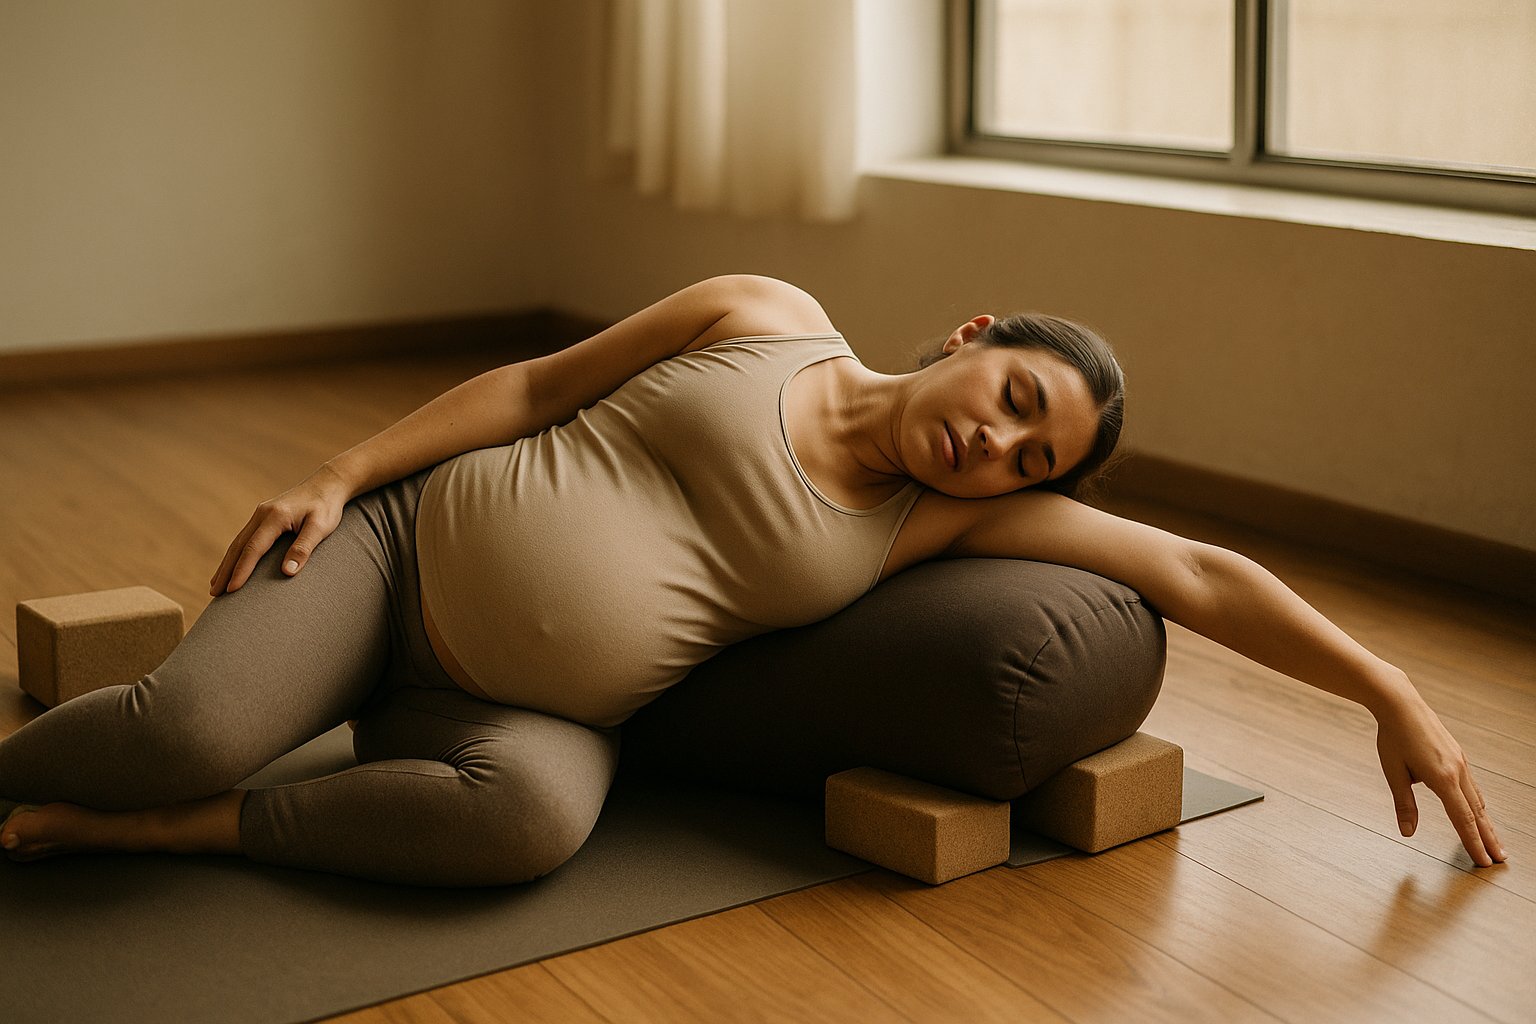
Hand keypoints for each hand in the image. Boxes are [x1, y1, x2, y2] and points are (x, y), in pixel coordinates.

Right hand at [209, 465, 351, 595]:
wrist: (328, 483)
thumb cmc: (327, 507)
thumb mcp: (321, 527)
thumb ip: (304, 548)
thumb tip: (287, 572)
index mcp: (275, 516)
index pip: (253, 548)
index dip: (242, 570)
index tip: (232, 590)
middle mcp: (262, 514)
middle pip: (238, 546)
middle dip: (226, 571)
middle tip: (215, 594)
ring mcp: (260, 514)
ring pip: (238, 542)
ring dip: (226, 564)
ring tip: (216, 586)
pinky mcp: (263, 516)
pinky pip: (244, 538)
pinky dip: (235, 554)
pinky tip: (230, 566)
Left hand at [1374, 693, 1505, 867]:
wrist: (1400, 703)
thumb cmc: (1393, 736)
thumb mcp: (1394, 772)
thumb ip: (1404, 804)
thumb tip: (1407, 832)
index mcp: (1443, 779)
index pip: (1463, 819)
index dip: (1472, 843)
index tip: (1483, 861)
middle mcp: (1458, 771)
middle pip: (1477, 813)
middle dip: (1488, 838)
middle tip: (1499, 860)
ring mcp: (1461, 762)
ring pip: (1477, 799)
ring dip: (1486, 822)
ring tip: (1493, 840)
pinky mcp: (1458, 755)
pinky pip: (1471, 785)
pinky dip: (1477, 803)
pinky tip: (1477, 810)